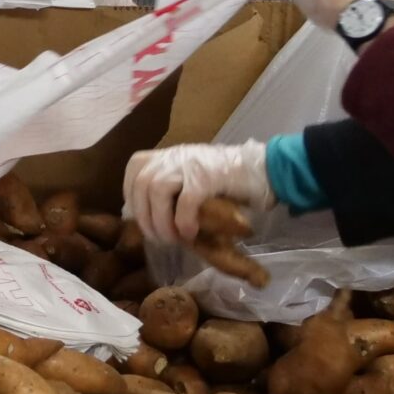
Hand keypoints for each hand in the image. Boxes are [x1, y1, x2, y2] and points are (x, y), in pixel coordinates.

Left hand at [124, 141, 271, 245]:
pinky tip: (190, 234)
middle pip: (142, 183)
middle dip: (145, 217)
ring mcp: (190, 164)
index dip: (131, 194)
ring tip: (173, 239)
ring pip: (157, 190)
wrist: (263, 169)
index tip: (139, 216)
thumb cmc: (228, 178)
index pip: (135, 168)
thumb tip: (152, 215)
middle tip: (159, 238)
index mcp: (170, 155)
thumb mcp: (193, 174)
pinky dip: (183, 221)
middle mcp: (175, 156)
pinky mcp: (207, 177)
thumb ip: (173, 187)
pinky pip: (185, 201)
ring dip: (161, 221)